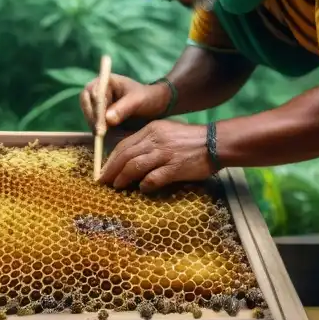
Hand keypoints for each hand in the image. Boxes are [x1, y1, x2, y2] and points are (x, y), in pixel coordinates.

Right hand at [79, 72, 170, 129]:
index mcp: (106, 80)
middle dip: (92, 117)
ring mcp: (97, 102)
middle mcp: (98, 89)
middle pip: (86, 103)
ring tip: (104, 135)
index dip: (96, 109)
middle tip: (101, 133)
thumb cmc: (147, 98)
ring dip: (94, 125)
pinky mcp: (99, 113)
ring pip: (88, 114)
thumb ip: (123, 108)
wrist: (154, 105)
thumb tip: (107, 119)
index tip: (102, 124)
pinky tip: (105, 136)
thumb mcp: (137, 101)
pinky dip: (97, 128)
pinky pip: (93, 121)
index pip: (93, 93)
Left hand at [99, 120, 214, 192]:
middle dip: (111, 170)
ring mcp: (165, 154)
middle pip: (125, 155)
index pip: (124, 144)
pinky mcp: (175, 167)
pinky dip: (145, 185)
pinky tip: (142, 189)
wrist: (215, 142)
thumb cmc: (190, 139)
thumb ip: (149, 141)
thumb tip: (131, 158)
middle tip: (103, 182)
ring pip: (135, 166)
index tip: (104, 169)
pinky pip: (153, 178)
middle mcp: (155, 140)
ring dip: (123, 178)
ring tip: (117, 187)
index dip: (111, 159)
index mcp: (152, 130)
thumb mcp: (166, 131)